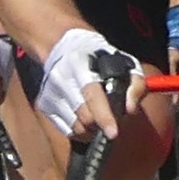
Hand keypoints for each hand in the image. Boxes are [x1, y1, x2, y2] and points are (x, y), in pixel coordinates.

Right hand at [34, 22, 134, 138]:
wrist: (60, 46)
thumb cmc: (98, 57)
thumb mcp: (123, 62)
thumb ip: (135, 83)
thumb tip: (130, 109)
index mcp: (80, 64)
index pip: (92, 95)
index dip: (104, 116)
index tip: (113, 133)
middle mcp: (61, 79)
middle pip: (84, 117)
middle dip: (102, 123)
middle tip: (111, 118)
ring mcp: (50, 93)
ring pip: (76, 128)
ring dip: (92, 129)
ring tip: (98, 117)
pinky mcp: (44, 105)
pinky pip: (67, 130)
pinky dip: (80, 130)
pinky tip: (86, 118)